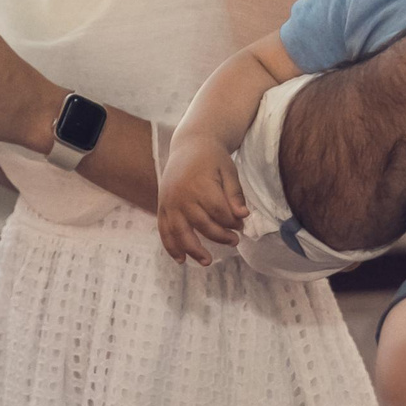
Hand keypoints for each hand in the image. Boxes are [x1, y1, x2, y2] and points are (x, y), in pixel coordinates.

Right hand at [157, 134, 246, 265]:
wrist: (189, 144)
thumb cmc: (213, 159)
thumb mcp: (229, 171)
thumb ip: (235, 194)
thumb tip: (244, 216)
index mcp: (200, 185)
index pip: (219, 212)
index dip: (232, 222)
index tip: (242, 225)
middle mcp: (182, 195)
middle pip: (202, 224)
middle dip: (220, 236)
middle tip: (235, 241)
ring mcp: (169, 202)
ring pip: (180, 232)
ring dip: (193, 250)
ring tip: (207, 261)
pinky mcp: (162, 206)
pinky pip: (164, 230)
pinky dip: (170, 246)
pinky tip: (181, 260)